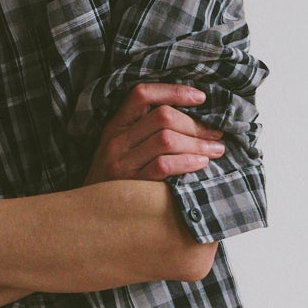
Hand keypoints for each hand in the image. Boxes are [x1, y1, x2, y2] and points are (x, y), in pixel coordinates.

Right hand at [82, 82, 224, 187]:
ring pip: (166, 139)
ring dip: (197, 143)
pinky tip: (201, 164)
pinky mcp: (131, 185)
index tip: (201, 97)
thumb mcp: (121, 149)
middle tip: (216, 134)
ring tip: (215, 150)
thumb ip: (145, 131)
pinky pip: (164, 166)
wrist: (92, 217)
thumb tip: (193, 116)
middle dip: (195, 124)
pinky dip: (187, 162)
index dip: (174, 91)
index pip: (142, 94)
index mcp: (115, 126)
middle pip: (162, 117)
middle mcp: (116, 141)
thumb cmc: (115, 180)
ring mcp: (122, 163)